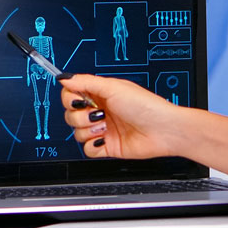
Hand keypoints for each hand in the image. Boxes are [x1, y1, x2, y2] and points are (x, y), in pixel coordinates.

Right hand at [61, 73, 186, 159]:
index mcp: (100, 94)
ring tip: (105, 126)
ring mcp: (103, 129)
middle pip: (70, 114)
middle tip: (98, 113)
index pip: (71, 95)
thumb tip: (65, 77)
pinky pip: (87, 150)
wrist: (163, 130)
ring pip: (77, 133)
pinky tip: (105, 139)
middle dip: (80, 116)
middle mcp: (100, 111)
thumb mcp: (114, 87)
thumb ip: (86, 82)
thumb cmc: (145, 105)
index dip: (70, 99)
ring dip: (88, 130)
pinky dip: (93, 146)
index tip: (79, 100)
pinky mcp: (107, 146)